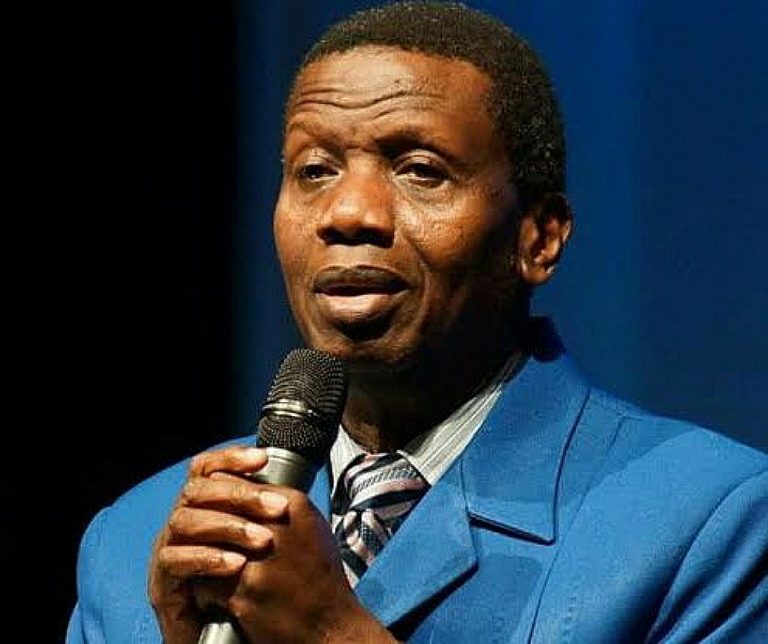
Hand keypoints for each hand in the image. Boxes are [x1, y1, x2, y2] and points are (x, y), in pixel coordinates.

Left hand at [148, 445, 395, 642]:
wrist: (330, 626)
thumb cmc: (321, 576)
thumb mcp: (311, 526)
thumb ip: (280, 503)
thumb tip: (246, 488)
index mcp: (293, 505)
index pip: (237, 484)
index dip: (221, 495)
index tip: (216, 507)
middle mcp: (275, 528)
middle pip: (218, 511)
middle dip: (208, 525)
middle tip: (203, 535)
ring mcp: (257, 562)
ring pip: (206, 546)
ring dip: (205, 557)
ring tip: (210, 566)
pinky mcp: (243, 594)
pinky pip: (205, 583)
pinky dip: (207, 590)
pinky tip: (218, 595)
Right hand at [149, 446, 285, 643]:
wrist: (232, 639)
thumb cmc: (251, 586)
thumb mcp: (262, 543)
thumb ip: (265, 514)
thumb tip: (291, 484)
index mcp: (204, 508)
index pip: (208, 468)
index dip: (231, 457)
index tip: (263, 458)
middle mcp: (182, 522)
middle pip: (198, 489)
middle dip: (240, 494)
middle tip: (278, 507)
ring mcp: (168, 550)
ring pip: (185, 520)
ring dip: (228, 526)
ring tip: (263, 540)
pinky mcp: (162, 583)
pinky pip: (174, 560)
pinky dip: (207, 559)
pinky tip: (236, 564)